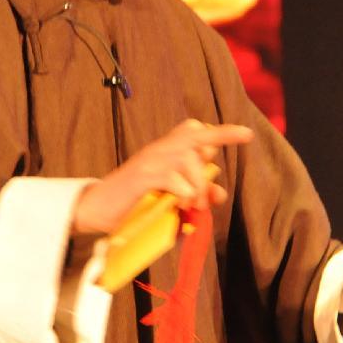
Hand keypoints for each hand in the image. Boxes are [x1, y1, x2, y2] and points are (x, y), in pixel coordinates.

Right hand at [73, 119, 253, 233]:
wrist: (96, 211)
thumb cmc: (133, 203)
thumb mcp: (170, 199)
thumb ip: (195, 193)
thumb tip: (220, 192)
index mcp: (166, 151)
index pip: (196, 131)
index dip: (221, 132)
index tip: (246, 134)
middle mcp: (159, 150)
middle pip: (196, 137)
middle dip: (216, 147)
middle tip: (226, 166)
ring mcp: (149, 161)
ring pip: (187, 158)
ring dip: (197, 185)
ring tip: (191, 206)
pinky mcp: (140, 177)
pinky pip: (172, 177)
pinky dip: (182, 193)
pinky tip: (177, 205)